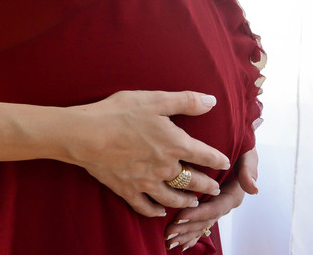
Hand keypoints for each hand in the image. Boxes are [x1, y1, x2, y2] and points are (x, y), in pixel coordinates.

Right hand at [64, 90, 232, 217]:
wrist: (86, 135)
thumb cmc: (120, 113)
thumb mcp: (156, 100)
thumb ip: (186, 101)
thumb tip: (211, 101)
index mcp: (174, 144)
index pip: (204, 155)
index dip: (218, 159)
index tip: (225, 162)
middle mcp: (164, 167)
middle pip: (192, 180)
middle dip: (205, 185)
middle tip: (214, 189)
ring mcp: (146, 182)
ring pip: (172, 197)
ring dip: (185, 200)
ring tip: (193, 202)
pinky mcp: (127, 190)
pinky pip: (145, 206)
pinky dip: (155, 211)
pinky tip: (160, 211)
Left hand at [164, 147, 257, 250]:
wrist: (238, 146)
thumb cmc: (241, 150)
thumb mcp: (248, 156)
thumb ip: (249, 171)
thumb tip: (253, 189)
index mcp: (232, 195)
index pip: (215, 208)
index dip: (198, 213)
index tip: (181, 216)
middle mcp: (223, 204)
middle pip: (205, 220)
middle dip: (187, 227)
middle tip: (169, 232)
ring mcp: (215, 206)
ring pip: (200, 224)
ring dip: (185, 234)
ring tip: (168, 239)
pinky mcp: (208, 206)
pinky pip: (199, 224)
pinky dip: (189, 235)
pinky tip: (178, 244)